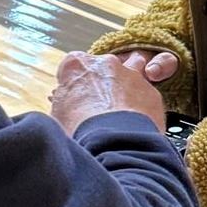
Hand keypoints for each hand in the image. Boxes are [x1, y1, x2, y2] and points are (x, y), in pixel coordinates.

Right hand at [51, 51, 169, 133]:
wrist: (110, 143)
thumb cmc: (79, 130)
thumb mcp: (57, 116)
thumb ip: (62, 104)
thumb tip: (65, 108)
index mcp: (76, 65)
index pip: (72, 67)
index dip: (73, 84)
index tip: (73, 99)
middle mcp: (105, 64)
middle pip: (103, 68)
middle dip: (102, 82)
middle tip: (98, 107)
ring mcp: (130, 75)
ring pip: (131, 71)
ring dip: (126, 86)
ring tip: (122, 109)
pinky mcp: (150, 91)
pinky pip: (147, 96)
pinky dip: (143, 106)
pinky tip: (137, 123)